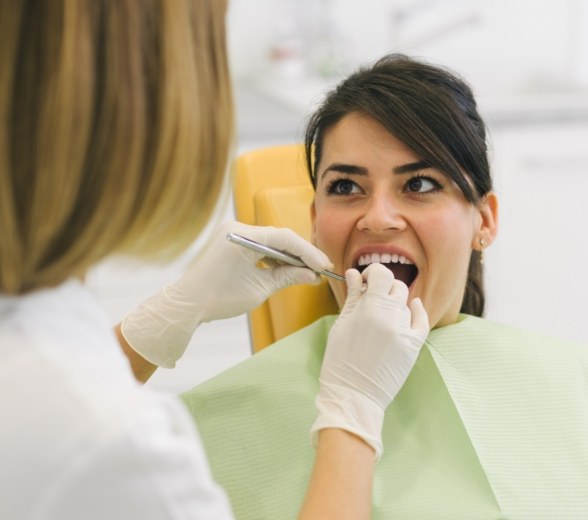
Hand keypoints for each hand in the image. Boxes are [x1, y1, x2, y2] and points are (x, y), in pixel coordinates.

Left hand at [121, 221, 332, 367]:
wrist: (187, 304)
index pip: (284, 238)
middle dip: (300, 254)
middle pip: (278, 237)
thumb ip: (288, 277)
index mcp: (242, 236)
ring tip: (307, 272)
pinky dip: (272, 257)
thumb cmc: (219, 298)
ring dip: (287, 256)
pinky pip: (257, 245)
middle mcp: (236, 227)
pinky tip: (286, 269)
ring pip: (269, 241)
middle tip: (320, 269)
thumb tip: (312, 276)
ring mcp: (231, 232)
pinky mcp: (229, 240)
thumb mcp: (259, 289)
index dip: (308, 252)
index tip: (324, 266)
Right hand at [311, 263, 428, 458]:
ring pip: (405, 303)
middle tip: (371, 296)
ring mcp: (404, 332)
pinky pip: (421, 320)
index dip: (373, 273)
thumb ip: (352, 297)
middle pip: (395, 286)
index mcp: (369, 308)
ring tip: (380, 315)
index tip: (365, 281)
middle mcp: (390, 317)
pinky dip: (417, 310)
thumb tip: (354, 274)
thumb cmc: (339, 361)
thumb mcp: (341, 325)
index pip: (381, 274)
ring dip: (393, 303)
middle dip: (383, 287)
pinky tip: (412, 306)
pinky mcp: (414, 346)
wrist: (353, 396)